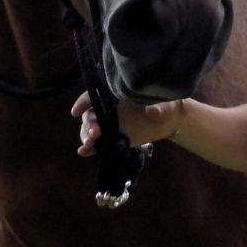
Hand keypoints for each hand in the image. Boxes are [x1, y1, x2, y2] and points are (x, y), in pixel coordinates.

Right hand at [70, 92, 184, 155]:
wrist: (170, 120)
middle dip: (88, 123)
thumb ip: (158, 106)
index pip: (96, 94)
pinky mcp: (115, 137)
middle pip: (92, 114)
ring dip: (86, 136)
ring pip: (92, 129)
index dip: (84, 101)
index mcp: (118, 94)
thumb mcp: (164, 103)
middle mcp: (111, 108)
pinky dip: (90, 148)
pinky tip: (84, 152)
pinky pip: (100, 143)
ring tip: (90, 144)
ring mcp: (111, 123)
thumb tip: (151, 111)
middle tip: (95, 134)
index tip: (76, 111)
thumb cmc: (166, 103)